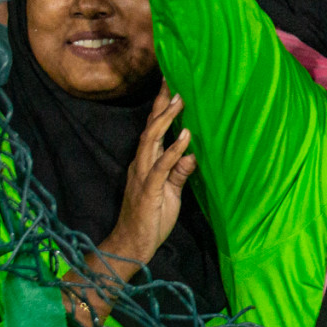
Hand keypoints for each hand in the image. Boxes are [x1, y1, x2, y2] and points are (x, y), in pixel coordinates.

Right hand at [107, 82, 196, 265]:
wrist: (133, 245)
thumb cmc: (151, 219)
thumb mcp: (171, 192)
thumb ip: (180, 172)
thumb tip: (193, 153)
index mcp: (146, 163)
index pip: (153, 130)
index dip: (160, 108)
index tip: (170, 85)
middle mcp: (141, 164)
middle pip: (150, 128)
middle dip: (161, 105)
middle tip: (173, 82)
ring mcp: (142, 176)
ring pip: (152, 141)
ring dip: (166, 120)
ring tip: (180, 100)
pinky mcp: (148, 190)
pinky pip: (160, 166)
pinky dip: (173, 150)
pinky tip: (185, 137)